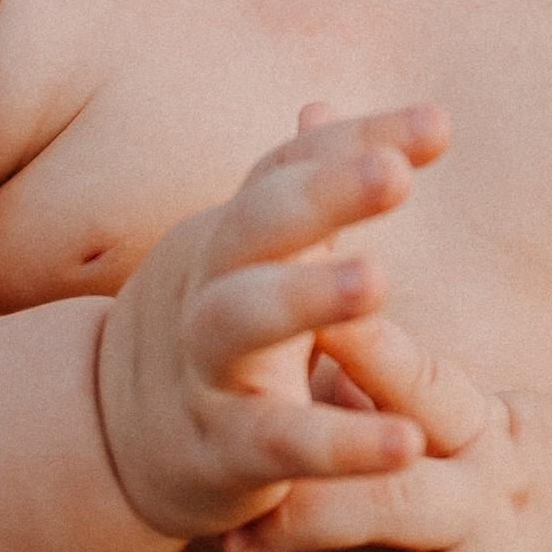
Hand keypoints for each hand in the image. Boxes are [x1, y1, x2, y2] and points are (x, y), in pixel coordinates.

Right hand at [96, 106, 445, 543]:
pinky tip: (405, 442)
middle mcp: (212, 288)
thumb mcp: (246, 260)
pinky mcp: (220, 451)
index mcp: (232, 238)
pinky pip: (278, 443)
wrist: (112, 441)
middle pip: (258, 225)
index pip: (290, 172)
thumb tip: (322, 101)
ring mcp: (207, 367)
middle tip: (394, 173)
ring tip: (379, 279)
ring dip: (307, 294)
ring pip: (243, 320)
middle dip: (323, 193)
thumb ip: (297, 191)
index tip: (439, 124)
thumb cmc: (213, 336)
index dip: (356, 143)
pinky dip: (337, 445)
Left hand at [236, 317, 551, 551]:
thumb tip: (312, 340)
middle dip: (299, 523)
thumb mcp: (496, 415)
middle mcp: (493, 505)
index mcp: (484, 432)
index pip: (418, 381)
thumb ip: (404, 395)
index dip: (364, 353)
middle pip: (385, 506)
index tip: (301, 335)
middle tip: (235, 540)